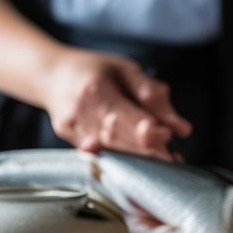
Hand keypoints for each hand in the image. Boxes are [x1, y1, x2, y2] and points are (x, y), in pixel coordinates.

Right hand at [41, 48, 191, 159]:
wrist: (51, 75)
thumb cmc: (93, 69)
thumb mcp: (125, 69)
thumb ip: (152, 95)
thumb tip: (180, 128)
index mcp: (94, 89)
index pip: (122, 116)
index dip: (146, 131)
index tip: (168, 135)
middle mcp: (79, 112)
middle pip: (117, 139)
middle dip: (147, 151)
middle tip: (174, 159)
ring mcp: (71, 130)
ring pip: (110, 152)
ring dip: (139, 160)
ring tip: (164, 161)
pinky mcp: (71, 142)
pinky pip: (101, 155)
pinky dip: (123, 160)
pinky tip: (140, 162)